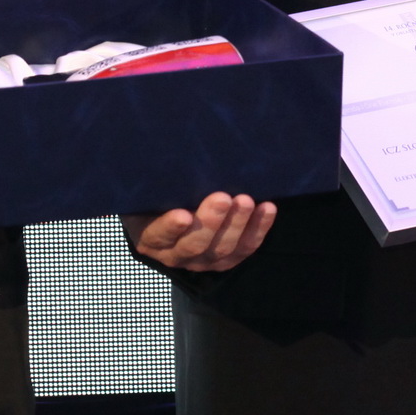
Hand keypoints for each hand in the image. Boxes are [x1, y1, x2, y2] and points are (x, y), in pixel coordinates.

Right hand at [128, 193, 277, 271]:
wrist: (174, 211)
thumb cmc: (159, 196)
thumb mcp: (148, 190)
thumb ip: (151, 181)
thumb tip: (151, 154)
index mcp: (150, 238)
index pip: (159, 235)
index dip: (171, 228)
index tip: (183, 215)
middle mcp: (176, 255)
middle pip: (195, 245)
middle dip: (211, 222)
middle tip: (222, 197)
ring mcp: (204, 260)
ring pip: (223, 249)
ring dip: (238, 224)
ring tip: (246, 200)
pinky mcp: (228, 258)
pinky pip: (246, 248)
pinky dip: (259, 228)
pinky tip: (267, 207)